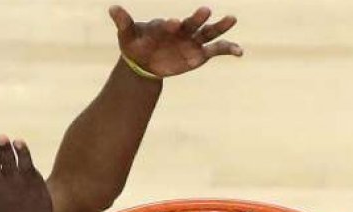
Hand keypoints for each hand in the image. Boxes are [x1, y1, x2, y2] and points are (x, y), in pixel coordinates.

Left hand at [110, 5, 242, 77]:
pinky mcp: (200, 55)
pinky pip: (217, 50)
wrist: (143, 62)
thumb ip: (123, 22)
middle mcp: (183, 31)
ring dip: (220, 26)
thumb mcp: (127, 35)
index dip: (170, 24)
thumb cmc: (135, 44)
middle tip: (205, 10)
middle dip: (198, 18)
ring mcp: (193, 42)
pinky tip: (241, 52)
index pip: (170, 24)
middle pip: (194, 23)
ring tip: (232, 18)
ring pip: (210, 32)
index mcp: (167, 25)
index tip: (170, 23)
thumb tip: (112, 8)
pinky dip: (229, 49)